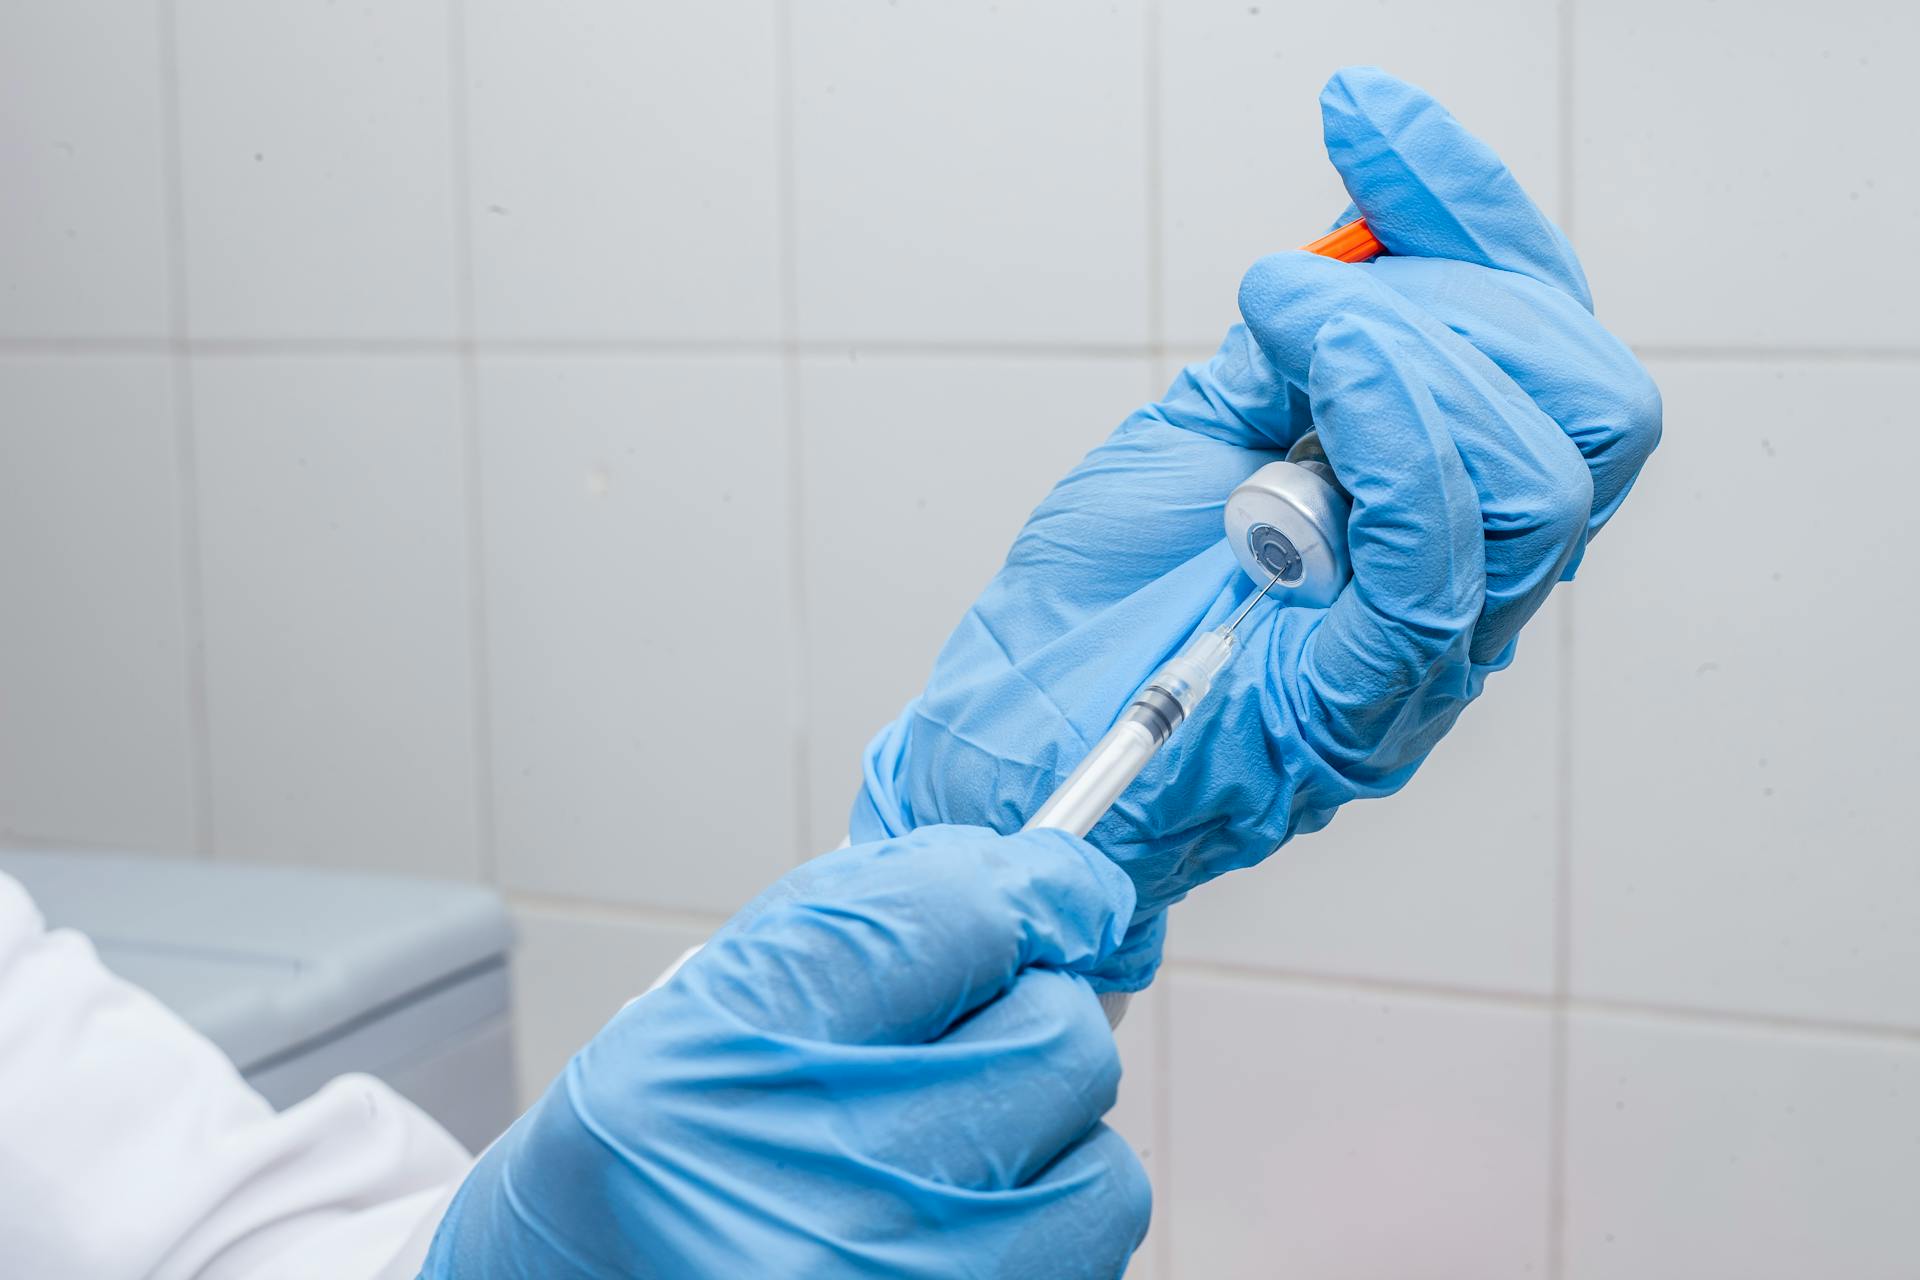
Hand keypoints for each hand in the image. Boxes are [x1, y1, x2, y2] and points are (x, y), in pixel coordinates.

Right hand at [419, 826, 1149, 1278]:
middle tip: (967, 1040)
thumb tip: (1042, 884)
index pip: (950, 921)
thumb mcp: (690, 1009)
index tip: (1048, 892)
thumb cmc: (645, 1162)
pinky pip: (1085, 1260)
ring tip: (954, 1148)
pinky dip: (1045, 1226)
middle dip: (1030, 1017)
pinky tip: (958, 1220)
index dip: (1028, 889)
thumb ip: (859, 923)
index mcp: (712, 1065)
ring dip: (1047, 1142)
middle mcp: (801, 1194)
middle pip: (1054, 1039)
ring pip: (1102, 1169)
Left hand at [851, 67, 1659, 990]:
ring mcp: (1431, 650)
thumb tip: (1352, 257)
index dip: (1473, 213)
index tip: (1361, 116)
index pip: (1546, 348)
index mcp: (1446, 511)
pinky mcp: (1364, 702)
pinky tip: (1288, 361)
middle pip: (1591, 404)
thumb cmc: (1094, 609)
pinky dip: (1380, 416)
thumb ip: (1299, 359)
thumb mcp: (1201, 434)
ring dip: (1403, 347)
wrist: (1008, 749)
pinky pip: (1437, 547)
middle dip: (1459, 293)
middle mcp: (1470, 584)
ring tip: (1275, 330)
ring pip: (1543, 468)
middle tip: (1305, 292)